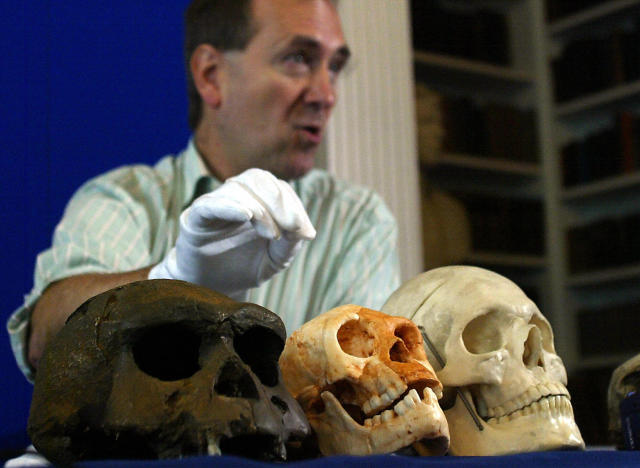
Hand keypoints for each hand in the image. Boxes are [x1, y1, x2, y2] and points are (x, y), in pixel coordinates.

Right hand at [149, 168, 315, 299]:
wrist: (214, 288)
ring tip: (271, 235)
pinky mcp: (194, 218)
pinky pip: (209, 204)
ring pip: (236, 188)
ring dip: (260, 209)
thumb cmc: (246, 267)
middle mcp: (235, 195)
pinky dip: (229, 206)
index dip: (293, 205)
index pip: (277, 187)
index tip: (304, 231)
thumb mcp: (276, 258)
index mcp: (257, 199)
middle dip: (279, 201)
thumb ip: (291, 242)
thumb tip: (305, 230)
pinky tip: (246, 216)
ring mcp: (214, 204)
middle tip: (290, 227)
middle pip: (258, 178)